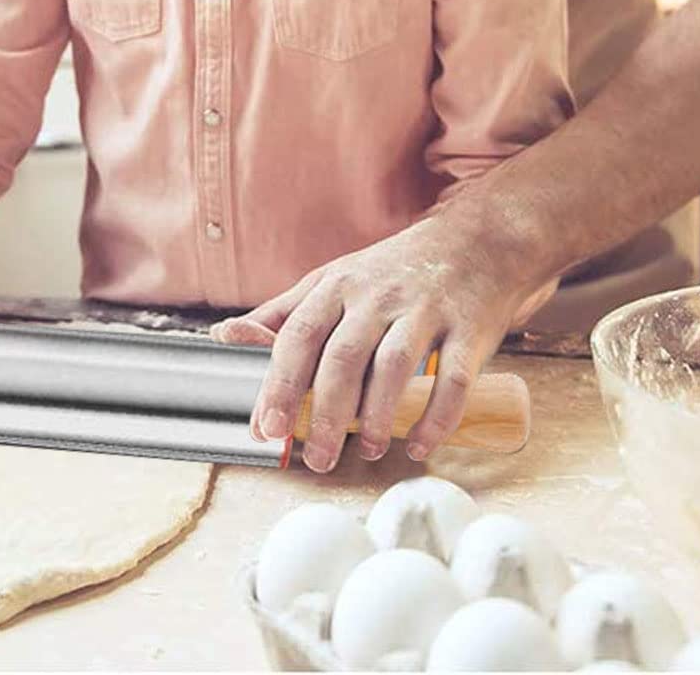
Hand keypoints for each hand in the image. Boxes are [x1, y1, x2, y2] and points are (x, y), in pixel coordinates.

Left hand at [209, 209, 540, 472]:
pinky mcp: (468, 328)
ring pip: (394, 367)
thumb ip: (283, 312)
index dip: (279, 384)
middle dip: (325, 414)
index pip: (299, 336)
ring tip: (368, 452)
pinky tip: (419, 446)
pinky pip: (452, 379)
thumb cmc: (391, 271)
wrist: (475, 241)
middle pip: (343, 358)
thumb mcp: (332, 279)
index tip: (265, 428)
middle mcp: (377, 296)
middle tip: (316, 458)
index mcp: (337, 286)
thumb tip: (224, 336)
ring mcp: (424, 310)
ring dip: (378, 417)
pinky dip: (436, 418)